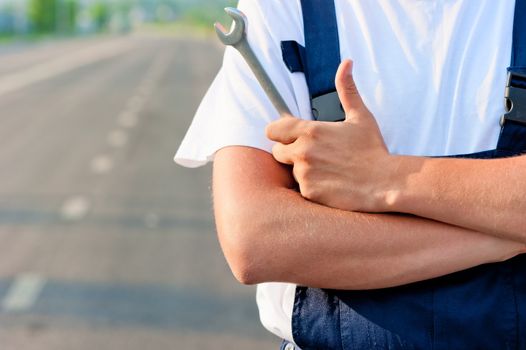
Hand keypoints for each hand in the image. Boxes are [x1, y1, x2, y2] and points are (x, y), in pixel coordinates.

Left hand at [266, 59, 396, 211]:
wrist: (385, 183)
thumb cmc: (373, 149)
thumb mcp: (360, 116)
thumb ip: (346, 90)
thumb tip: (346, 63)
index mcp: (310, 131)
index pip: (273, 130)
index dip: (280, 133)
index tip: (291, 136)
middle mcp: (302, 152)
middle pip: (277, 151)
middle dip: (290, 151)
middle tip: (314, 154)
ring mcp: (304, 173)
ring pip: (291, 171)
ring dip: (304, 170)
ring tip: (329, 170)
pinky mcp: (309, 192)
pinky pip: (302, 188)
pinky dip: (313, 187)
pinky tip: (331, 183)